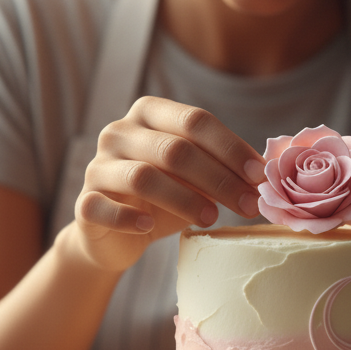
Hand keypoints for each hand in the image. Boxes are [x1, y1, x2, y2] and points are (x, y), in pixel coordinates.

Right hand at [69, 96, 263, 273]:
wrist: (117, 235)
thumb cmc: (165, 198)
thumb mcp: (195, 177)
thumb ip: (222, 166)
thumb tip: (267, 172)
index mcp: (150, 113)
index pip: (195, 120)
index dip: (231, 147)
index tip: (259, 176)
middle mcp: (119, 132)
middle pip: (175, 149)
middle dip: (218, 179)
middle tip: (248, 205)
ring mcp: (98, 166)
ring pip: (143, 177)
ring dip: (185, 199)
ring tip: (211, 219)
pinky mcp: (83, 202)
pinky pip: (102, 207)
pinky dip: (129, 218)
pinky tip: (150, 228)